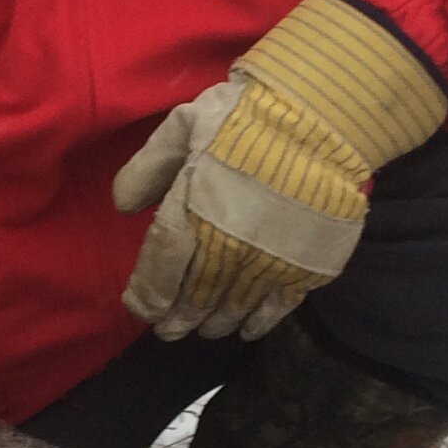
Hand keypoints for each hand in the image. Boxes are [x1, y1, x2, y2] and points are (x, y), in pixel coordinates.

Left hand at [113, 0, 447, 340]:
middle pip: (194, 297)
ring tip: (203, 330)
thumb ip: (148, 167)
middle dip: (177, 319)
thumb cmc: (248, 117)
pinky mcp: (306, 266)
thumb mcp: (184, 125)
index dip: (147, 297)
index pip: (160, 269)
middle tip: (168, 331)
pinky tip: (247, 330)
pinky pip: (277, 308)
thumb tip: (122, 206)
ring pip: (232, 307)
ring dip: (213, 323)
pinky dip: (258, 323)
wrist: (324, 119)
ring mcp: (268, 261)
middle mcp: (227, 248)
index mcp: (193, 213)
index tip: (140, 308)